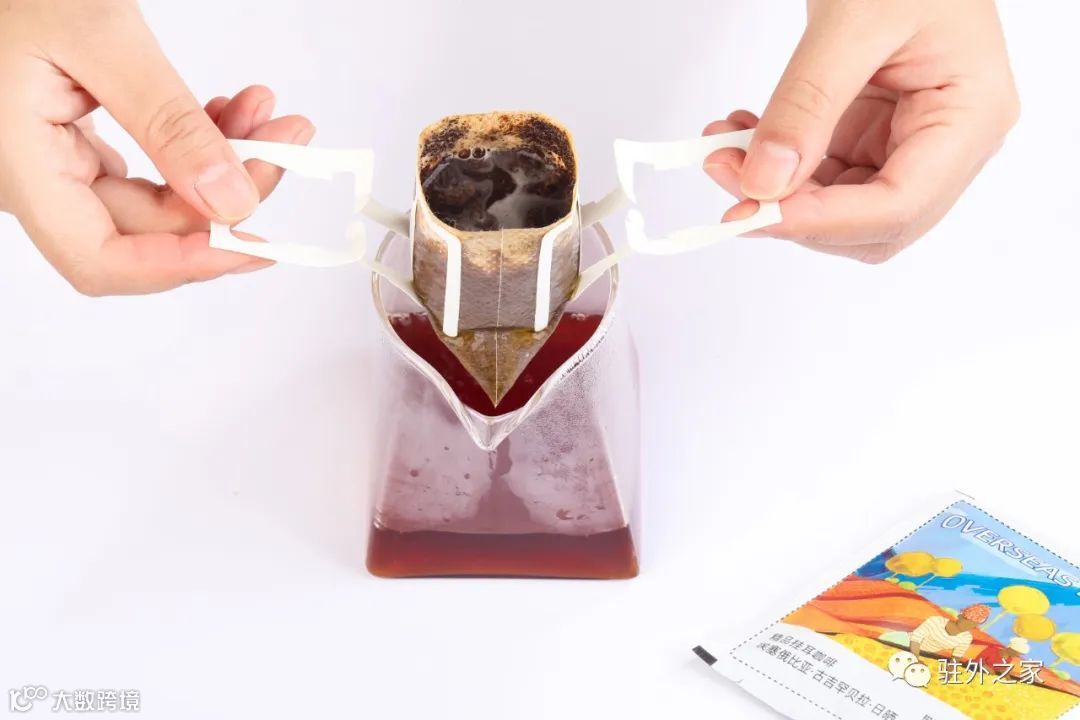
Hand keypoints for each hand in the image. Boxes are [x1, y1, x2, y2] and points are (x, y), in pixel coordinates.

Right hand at [0, 0, 314, 294]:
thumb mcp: (101, 39)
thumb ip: (168, 124)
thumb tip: (231, 200)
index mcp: (19, 168)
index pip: (102, 259)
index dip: (182, 263)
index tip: (254, 246)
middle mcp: (33, 181)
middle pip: (146, 230)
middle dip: (227, 195)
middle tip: (285, 142)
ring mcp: (55, 165)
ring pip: (158, 200)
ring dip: (222, 166)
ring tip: (266, 115)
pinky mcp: (76, 145)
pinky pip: (149, 170)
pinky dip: (195, 146)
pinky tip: (228, 113)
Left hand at [703, 0, 1018, 262]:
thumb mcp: (853, 22)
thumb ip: (807, 104)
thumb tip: (764, 182)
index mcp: (971, 117)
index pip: (899, 205)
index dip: (822, 220)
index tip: (753, 207)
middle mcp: (948, 143)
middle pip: (870, 223)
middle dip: (793, 211)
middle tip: (727, 176)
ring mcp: (909, 142)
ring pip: (838, 208)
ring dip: (775, 190)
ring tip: (723, 149)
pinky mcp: (872, 135)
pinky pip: (820, 174)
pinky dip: (775, 165)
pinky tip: (742, 136)